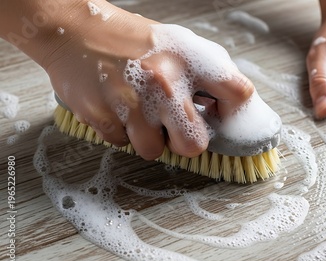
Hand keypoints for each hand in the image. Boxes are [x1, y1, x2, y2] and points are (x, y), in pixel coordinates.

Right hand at [38, 1, 253, 159]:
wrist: (74, 30)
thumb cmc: (129, 40)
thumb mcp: (176, 44)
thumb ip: (205, 73)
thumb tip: (226, 106)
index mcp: (189, 59)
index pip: (237, 93)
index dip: (234, 112)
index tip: (221, 116)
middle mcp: (165, 81)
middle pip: (195, 145)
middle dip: (185, 141)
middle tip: (174, 125)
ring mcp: (132, 102)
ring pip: (154, 151)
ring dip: (148, 137)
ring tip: (139, 112)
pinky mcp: (103, 116)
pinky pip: (123, 144)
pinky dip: (121, 132)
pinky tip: (117, 108)